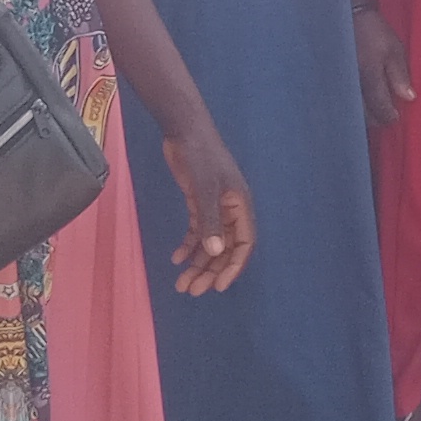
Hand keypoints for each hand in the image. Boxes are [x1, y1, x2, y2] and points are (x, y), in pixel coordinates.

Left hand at [161, 125, 257, 294]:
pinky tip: (176, 258)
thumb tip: (216, 253)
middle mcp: (231, 209)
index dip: (233, 267)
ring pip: (210, 242)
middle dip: (210, 271)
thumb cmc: (200, 156)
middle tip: (192, 290)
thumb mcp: (205, 189)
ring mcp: (215, 206)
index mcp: (240, 206)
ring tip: (181, 283)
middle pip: (225, 248)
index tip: (217, 286)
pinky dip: (187, 245)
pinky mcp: (199, 201)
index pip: (244, 244)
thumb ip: (210, 221)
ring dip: (197, 263)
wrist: (185, 131)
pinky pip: (197, 230)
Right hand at [351, 1, 413, 129]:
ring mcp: (339, 83)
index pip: (379, 108)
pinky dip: (350, 105)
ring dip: (362, 115)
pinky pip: (341, 100)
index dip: (389, 117)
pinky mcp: (330, 80)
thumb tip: (409, 98)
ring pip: (350, 110)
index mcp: (369, 76)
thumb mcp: (393, 49)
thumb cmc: (374, 32)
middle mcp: (352, 84)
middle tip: (385, 115)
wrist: (346, 15)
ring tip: (373, 111)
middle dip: (375, 119)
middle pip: (363, 115)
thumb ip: (400, 75)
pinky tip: (358, 102)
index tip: (395, 117)